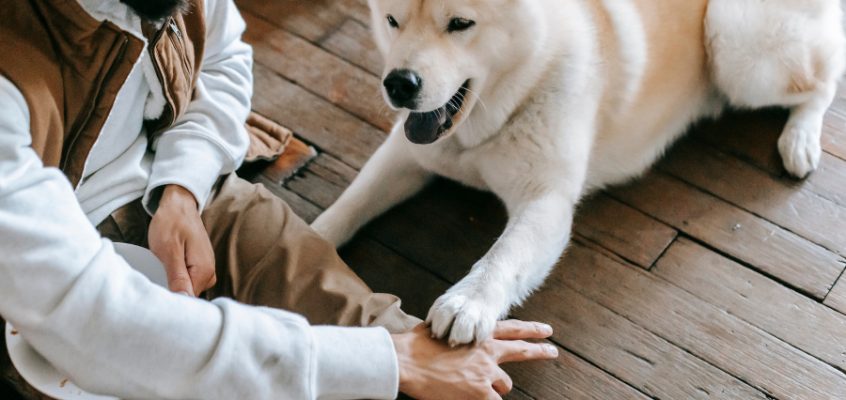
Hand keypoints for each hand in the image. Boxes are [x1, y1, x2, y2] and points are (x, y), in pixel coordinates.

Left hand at [148, 185, 215, 296]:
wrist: (178, 204)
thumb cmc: (171, 223)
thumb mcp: (169, 250)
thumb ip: (177, 277)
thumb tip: (183, 300)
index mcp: (204, 271)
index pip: (189, 301)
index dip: (171, 300)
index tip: (155, 295)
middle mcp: (209, 273)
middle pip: (188, 297)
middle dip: (171, 292)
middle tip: (155, 277)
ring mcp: (206, 270)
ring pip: (187, 289)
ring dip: (172, 284)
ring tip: (160, 268)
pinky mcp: (200, 266)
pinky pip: (188, 280)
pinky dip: (175, 277)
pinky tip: (166, 267)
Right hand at [392, 320, 557, 399]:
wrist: (408, 362)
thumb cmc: (416, 346)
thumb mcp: (440, 330)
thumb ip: (454, 333)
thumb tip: (452, 336)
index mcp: (477, 334)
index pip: (511, 329)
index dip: (531, 329)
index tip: (546, 330)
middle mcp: (487, 351)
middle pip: (521, 351)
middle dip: (539, 351)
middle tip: (552, 351)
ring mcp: (486, 373)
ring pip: (503, 385)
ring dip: (493, 389)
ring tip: (473, 390)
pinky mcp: (481, 393)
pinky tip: (471, 397)